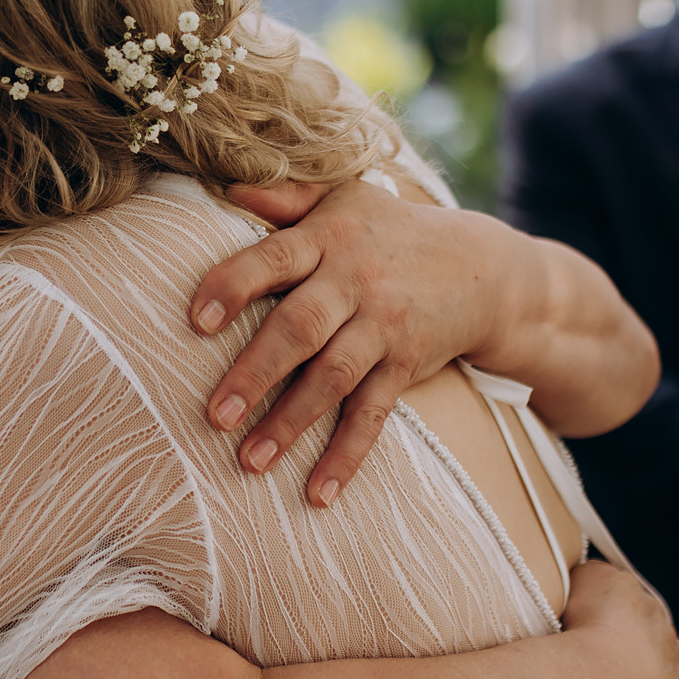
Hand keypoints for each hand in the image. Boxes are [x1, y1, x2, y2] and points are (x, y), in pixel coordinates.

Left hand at [191, 176, 495, 505]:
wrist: (483, 268)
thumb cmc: (388, 231)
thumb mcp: (342, 201)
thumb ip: (282, 198)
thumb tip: (222, 185)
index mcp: (327, 239)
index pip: (274, 260)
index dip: (234, 287)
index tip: (195, 321)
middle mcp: (355, 282)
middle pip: (300, 328)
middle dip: (255, 373)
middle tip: (213, 416)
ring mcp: (383, 327)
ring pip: (333, 379)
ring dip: (290, 423)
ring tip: (248, 462)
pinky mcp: (405, 365)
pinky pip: (374, 415)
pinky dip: (347, 455)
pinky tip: (320, 493)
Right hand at [560, 560, 678, 678]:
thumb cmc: (590, 628)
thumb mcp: (588, 579)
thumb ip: (595, 576)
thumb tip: (592, 579)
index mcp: (649, 616)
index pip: (643, 612)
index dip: (626, 617)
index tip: (607, 622)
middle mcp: (668, 656)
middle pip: (667, 651)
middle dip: (652, 656)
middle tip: (624, 661)